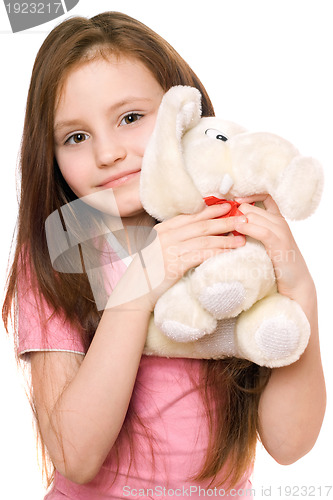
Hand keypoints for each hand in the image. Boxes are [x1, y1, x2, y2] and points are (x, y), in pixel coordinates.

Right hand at [108, 203, 246, 311]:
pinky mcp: (174, 265)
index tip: (227, 206)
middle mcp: (165, 236)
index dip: (210, 210)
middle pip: (200, 225)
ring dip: (225, 239)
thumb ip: (174, 239)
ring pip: (203, 240)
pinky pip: (200, 256)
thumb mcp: (158, 249)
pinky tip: (229, 253)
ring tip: (241, 239)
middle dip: (223, 221)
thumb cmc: (148, 272)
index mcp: (162, 229)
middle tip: (242, 218)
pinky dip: (217, 253)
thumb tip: (198, 234)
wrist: (135, 292)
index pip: (190, 216)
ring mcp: (169, 250)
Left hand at [234, 194, 314, 302]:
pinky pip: (261, 230)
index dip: (247, 196)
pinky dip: (248, 228)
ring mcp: (281, 231)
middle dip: (235, 213)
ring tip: (225, 226)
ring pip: (253, 216)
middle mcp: (279, 221)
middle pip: (251, 207)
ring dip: (237, 220)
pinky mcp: (280, 243)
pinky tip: (237, 229)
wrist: (295, 282)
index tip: (233, 201)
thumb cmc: (275, 263)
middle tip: (221, 221)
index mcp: (276, 219)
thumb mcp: (262, 243)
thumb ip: (252, 230)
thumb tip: (231, 222)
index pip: (264, 196)